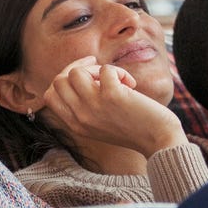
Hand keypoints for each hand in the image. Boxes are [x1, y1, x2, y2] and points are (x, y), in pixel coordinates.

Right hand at [42, 57, 187, 156]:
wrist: (158, 140)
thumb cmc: (132, 128)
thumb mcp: (99, 122)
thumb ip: (84, 105)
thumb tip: (78, 73)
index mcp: (74, 124)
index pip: (49, 95)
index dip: (63, 79)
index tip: (84, 76)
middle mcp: (80, 116)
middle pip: (58, 80)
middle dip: (78, 68)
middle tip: (99, 72)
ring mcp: (94, 106)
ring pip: (75, 72)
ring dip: (96, 68)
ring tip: (114, 79)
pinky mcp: (112, 96)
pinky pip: (106, 69)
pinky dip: (119, 72)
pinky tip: (131, 85)